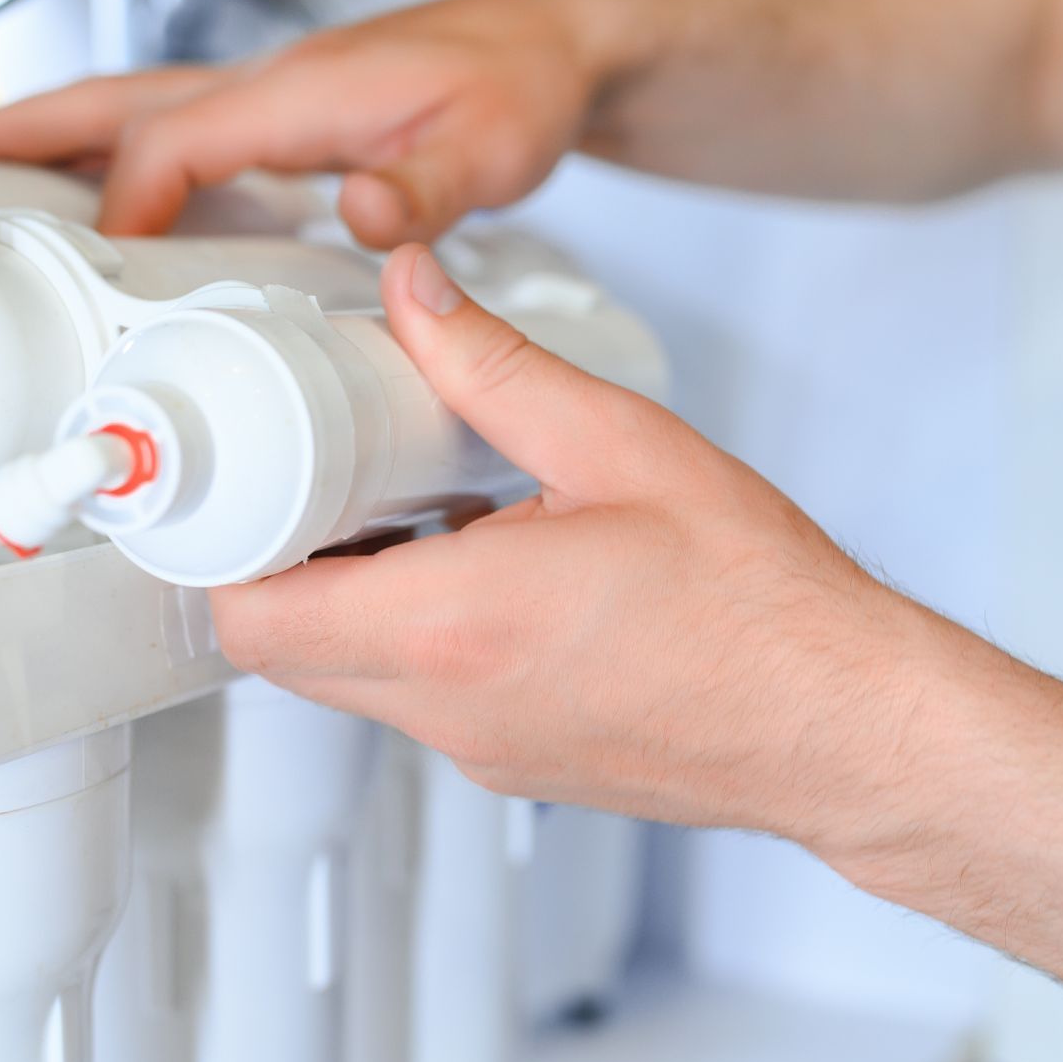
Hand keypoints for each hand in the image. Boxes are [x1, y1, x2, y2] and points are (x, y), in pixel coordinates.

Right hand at [0, 0, 622, 247]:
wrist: (546, 50)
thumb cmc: (516, 85)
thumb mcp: (490, 149)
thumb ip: (428, 191)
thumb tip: (365, 221)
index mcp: (298, 91)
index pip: (173, 142)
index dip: (121, 207)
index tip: (89, 275)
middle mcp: (262, 87)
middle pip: (104, 103)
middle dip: (4, 136)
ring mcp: (258, 101)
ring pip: (119, 114)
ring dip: (34, 143)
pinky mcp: (270, 121)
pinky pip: (160, 137)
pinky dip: (99, 161)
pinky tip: (82, 206)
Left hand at [210, 244, 941, 848]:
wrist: (841, 724)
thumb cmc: (760, 606)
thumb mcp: (619, 446)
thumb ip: (495, 368)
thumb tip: (413, 297)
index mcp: (453, 624)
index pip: (253, 618)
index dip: (221, 550)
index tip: (238, 485)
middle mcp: (446, 705)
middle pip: (280, 653)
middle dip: (275, 564)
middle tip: (320, 480)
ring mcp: (476, 748)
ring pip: (345, 680)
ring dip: (348, 600)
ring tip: (412, 513)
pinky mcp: (512, 764)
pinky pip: (415, 701)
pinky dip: (411, 638)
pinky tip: (483, 571)